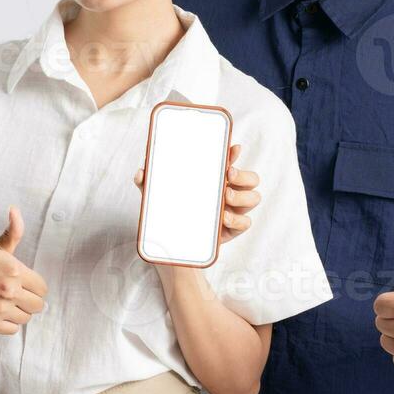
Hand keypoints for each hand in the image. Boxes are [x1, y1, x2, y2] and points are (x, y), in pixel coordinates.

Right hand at [0, 206, 47, 333]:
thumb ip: (13, 232)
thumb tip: (15, 209)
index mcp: (14, 270)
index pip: (42, 288)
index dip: (35, 285)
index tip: (26, 283)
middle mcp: (9, 291)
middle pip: (38, 305)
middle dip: (30, 299)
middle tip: (18, 294)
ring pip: (26, 318)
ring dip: (20, 311)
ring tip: (8, 302)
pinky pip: (13, 329)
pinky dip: (9, 323)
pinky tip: (0, 312)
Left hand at [133, 143, 260, 243]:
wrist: (173, 245)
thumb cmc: (171, 212)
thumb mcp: (158, 197)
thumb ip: (149, 184)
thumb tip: (140, 172)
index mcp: (215, 178)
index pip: (231, 161)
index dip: (234, 153)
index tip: (233, 148)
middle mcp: (230, 192)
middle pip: (252, 179)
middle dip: (244, 175)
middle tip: (228, 175)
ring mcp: (234, 210)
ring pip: (254, 198)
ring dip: (242, 196)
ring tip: (225, 197)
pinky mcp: (233, 229)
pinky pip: (246, 222)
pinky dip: (237, 219)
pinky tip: (224, 218)